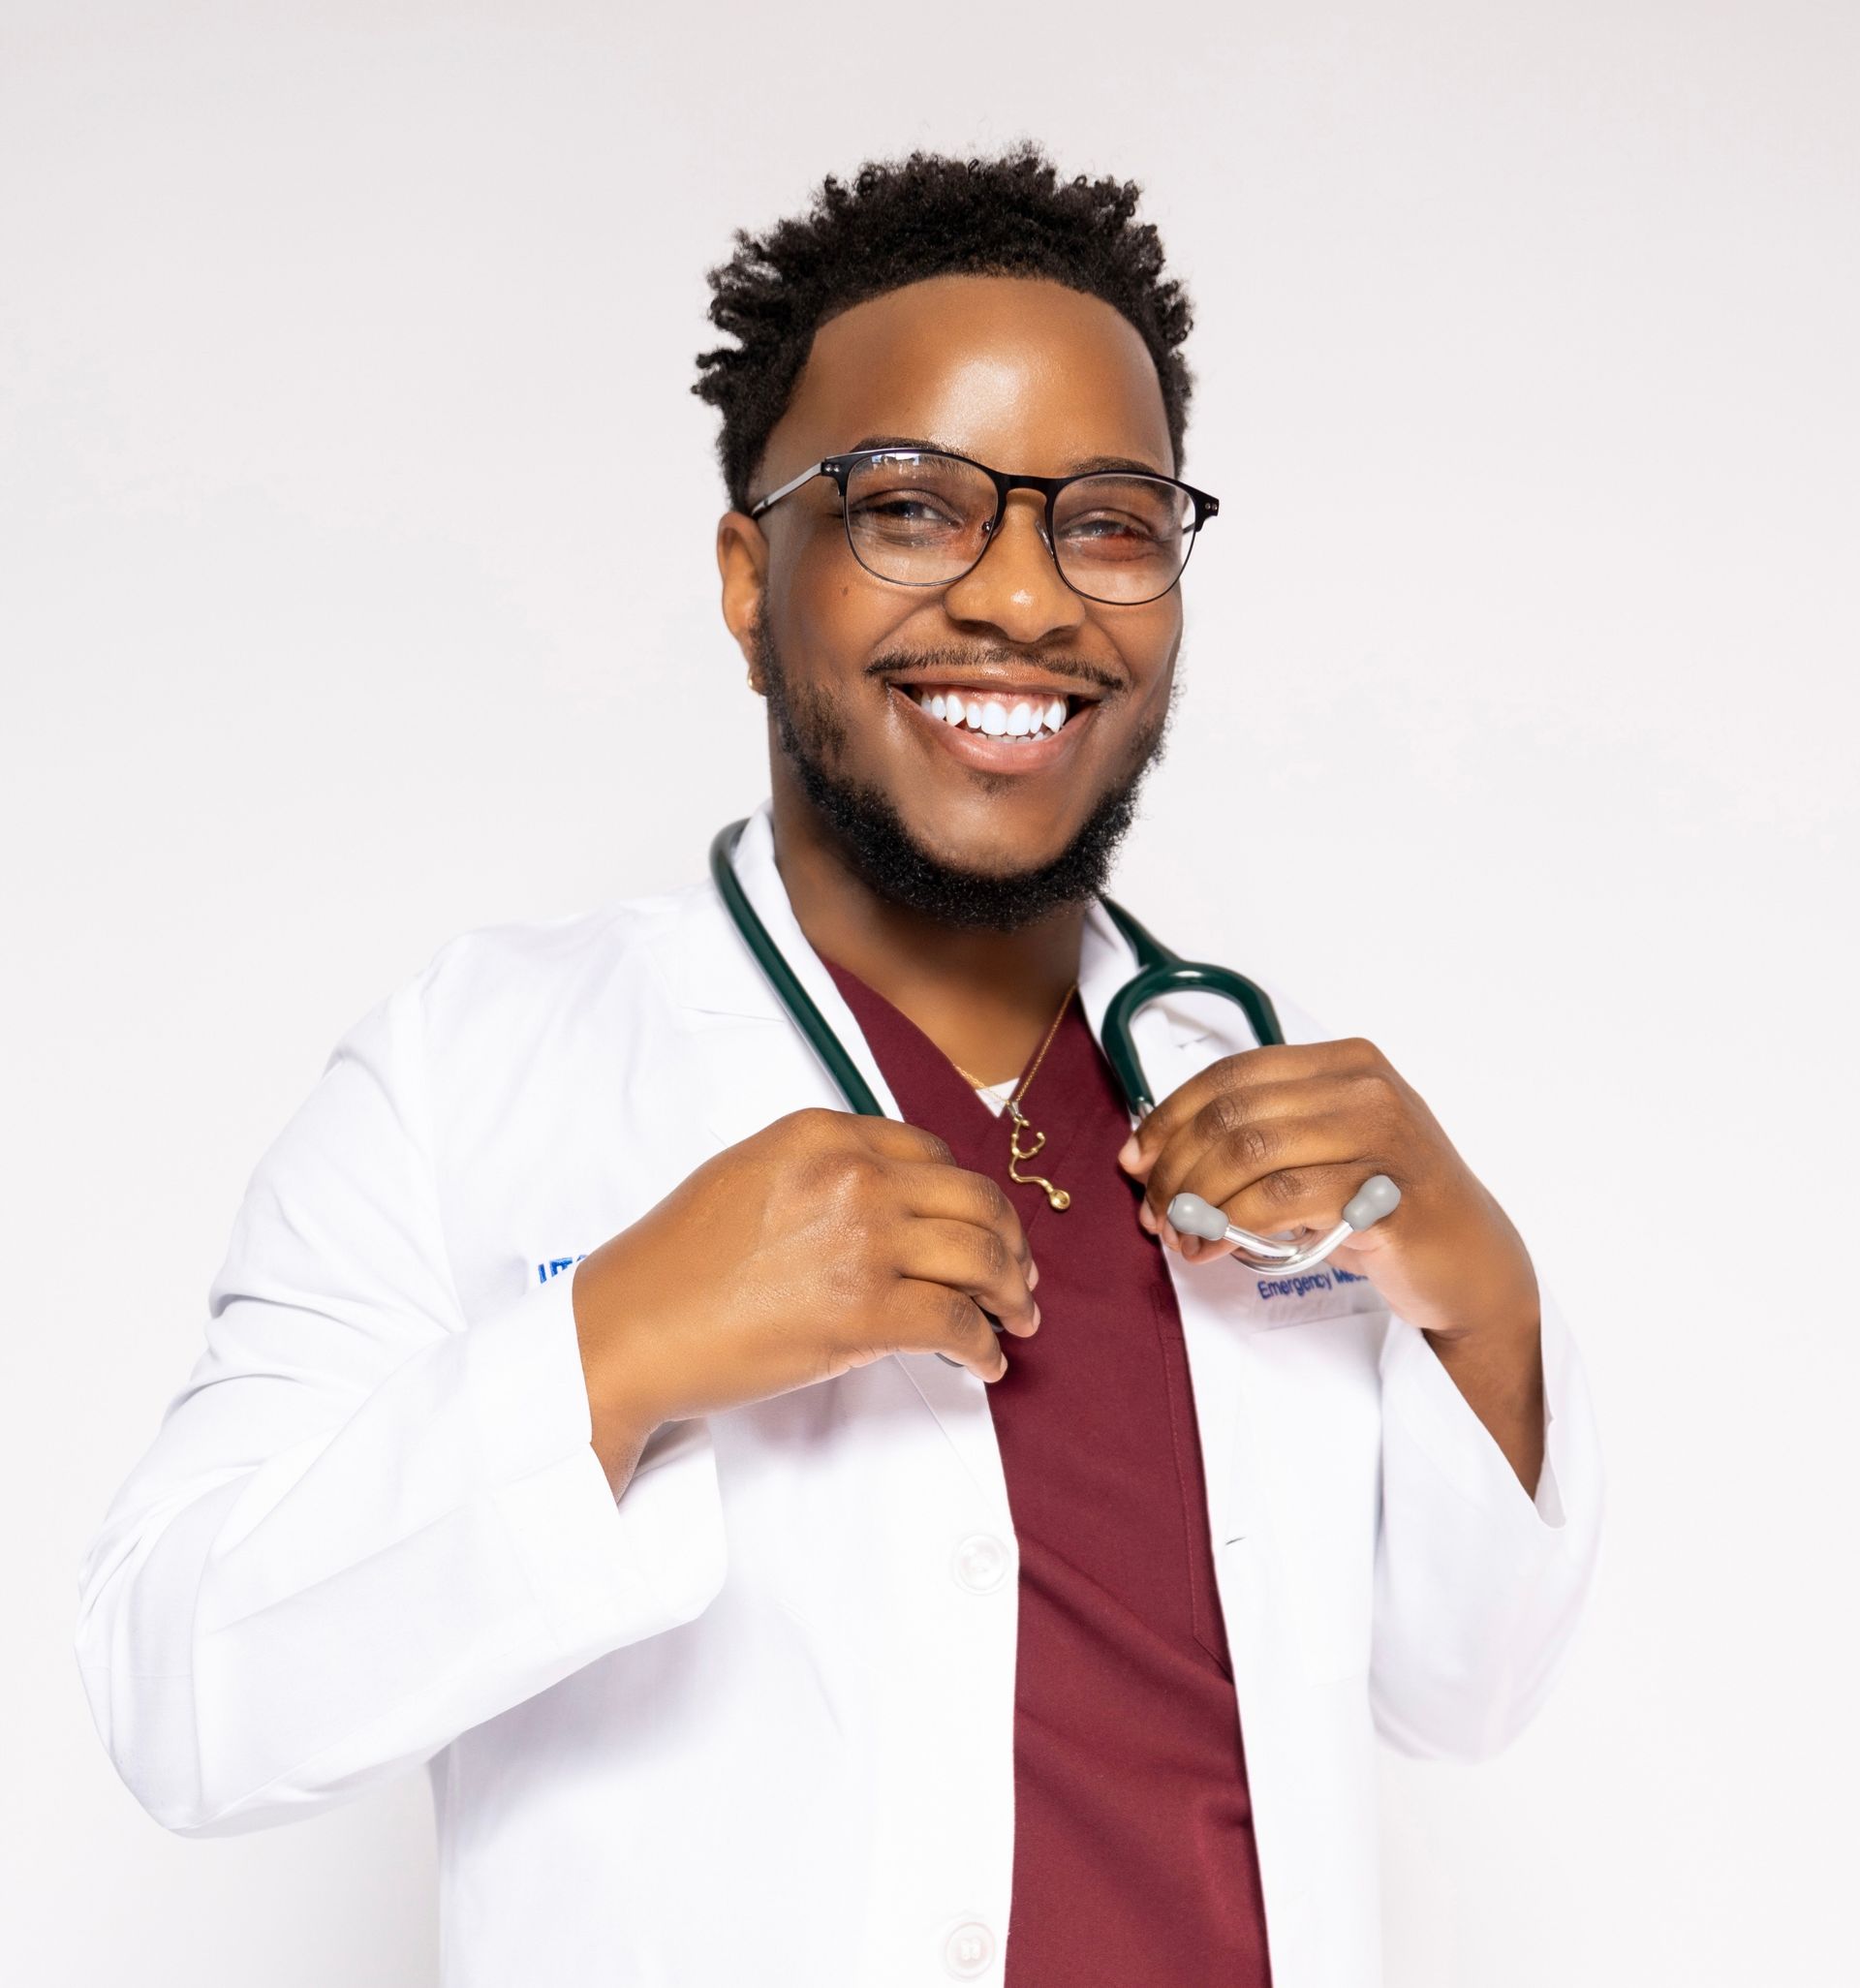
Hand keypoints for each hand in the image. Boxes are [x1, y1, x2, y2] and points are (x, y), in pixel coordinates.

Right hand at [572, 1109, 1039, 1484]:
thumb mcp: (749, 1175)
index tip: (984, 1228)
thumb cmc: (676, 1264)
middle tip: (1020, 1279)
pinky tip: (985, 1362)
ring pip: (982, 1257)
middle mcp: (853, 1174)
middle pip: (975, 1200)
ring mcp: (863, 1240)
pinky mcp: (865, 1310)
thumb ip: (821, 1172)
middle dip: (1011, 1243)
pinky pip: (958, 1323)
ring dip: (1012, 1294)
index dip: (970, 1197)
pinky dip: (985, 1346)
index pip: (932, 1154)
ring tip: (1017, 1320)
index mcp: (823, 1133)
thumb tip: (890, 1205)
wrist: (630, 1326)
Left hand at [1116, 1037, 1539, 1346]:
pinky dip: (1231, 1224)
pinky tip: (1213, 1246)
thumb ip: (1256, 1140)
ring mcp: (1383, 1135)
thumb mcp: (1323, 1153)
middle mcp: (1366, 1087)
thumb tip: (1151, 1155)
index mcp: (1344, 1063)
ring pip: (1248, 1152)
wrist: (1474, 1265)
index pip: (1231, 1076)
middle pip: (1231, 1115)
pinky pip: (1281, 1198)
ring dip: (1196, 1201)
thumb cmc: (1388, 1208)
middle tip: (1154, 1214)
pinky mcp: (1387, 1191)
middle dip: (1175, 1168)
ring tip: (1181, 1239)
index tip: (1136, 1161)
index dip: (1170, 1118)